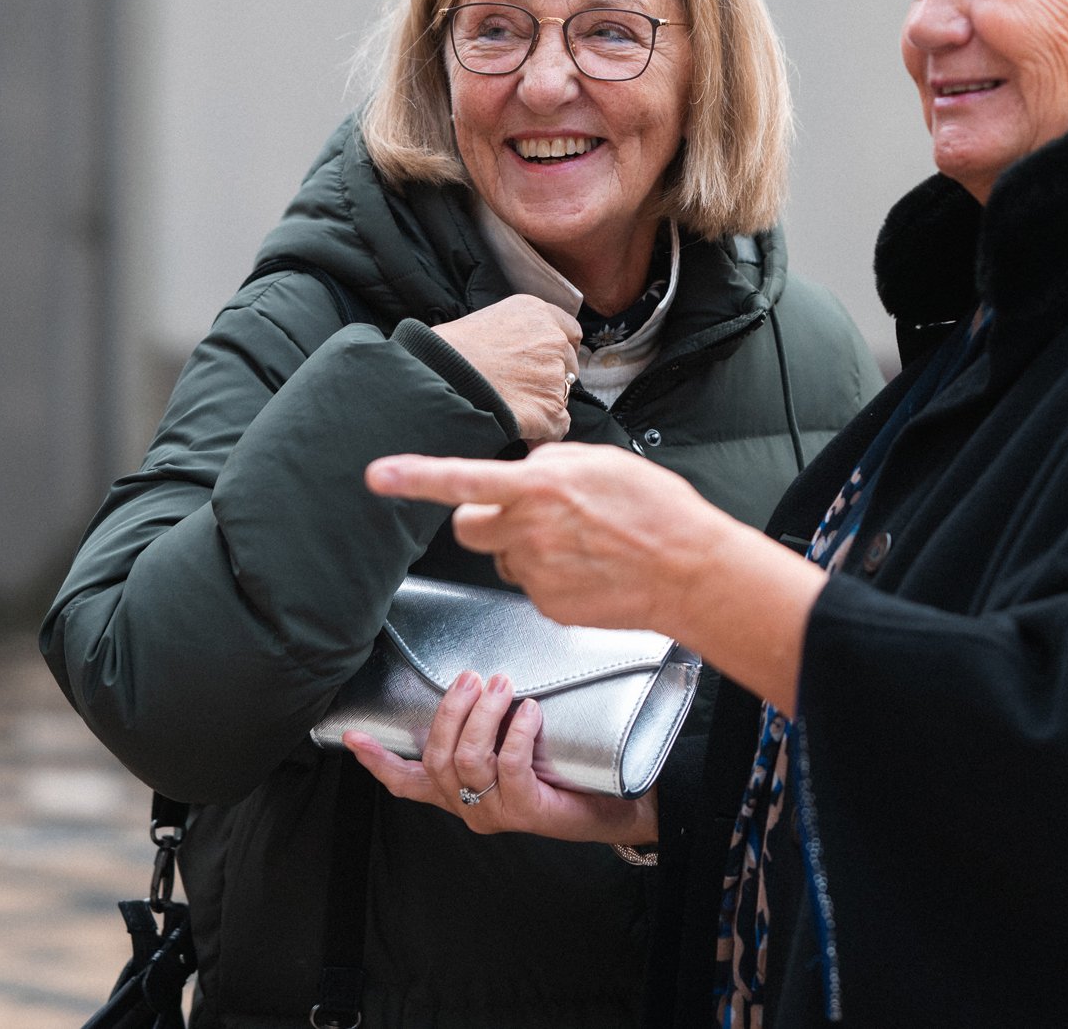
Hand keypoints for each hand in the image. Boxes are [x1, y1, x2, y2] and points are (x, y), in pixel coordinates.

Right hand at [342, 670, 654, 846]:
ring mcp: (494, 813)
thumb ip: (490, 729)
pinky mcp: (525, 811)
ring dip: (483, 714)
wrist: (611, 808)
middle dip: (451, 710)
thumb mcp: (515, 751)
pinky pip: (508, 764)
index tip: (351, 735)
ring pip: (469, 759)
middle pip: (438, 757)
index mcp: (458, 795)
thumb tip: (479, 677)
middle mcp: (469, 808)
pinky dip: (515, 732)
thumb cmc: (562, 773)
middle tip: (472, 677)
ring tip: (501, 684)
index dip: (377, 761)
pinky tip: (529, 711)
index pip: (407, 783)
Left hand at [365, 445, 827, 709]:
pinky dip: (550, 577)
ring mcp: (535, 571)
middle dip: (485, 522)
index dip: (415, 477)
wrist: (689, 570)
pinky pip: (529, 585)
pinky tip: (587, 570)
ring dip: (523, 548)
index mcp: (541, 487)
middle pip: (469, 527)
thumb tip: (525, 473)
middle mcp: (529, 529)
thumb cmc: (657, 511)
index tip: (377, 476)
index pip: (462, 480)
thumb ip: (550, 465)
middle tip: (526, 518)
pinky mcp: (545, 604)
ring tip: (577, 545)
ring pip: (501, 557)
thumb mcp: (603, 462)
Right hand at [428, 295, 582, 443]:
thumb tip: (518, 353)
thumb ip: (514, 333)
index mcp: (535, 313)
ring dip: (543, 404)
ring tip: (511, 410)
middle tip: (522, 389)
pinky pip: (558, 424)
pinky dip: (543, 431)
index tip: (549, 361)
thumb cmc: (446, 353)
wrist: (436, 380)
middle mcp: (551, 339)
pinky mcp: (552, 407)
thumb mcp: (484, 322)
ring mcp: (554, 374)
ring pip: (563, 395)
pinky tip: (522, 432)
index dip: (560, 349)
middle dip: (551, 378)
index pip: (570, 331)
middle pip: (568, 364)